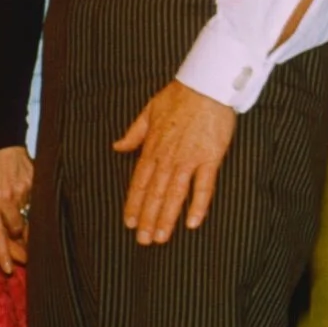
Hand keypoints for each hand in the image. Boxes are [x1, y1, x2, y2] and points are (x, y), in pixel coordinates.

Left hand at [0, 147, 33, 274]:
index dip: (2, 251)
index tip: (8, 268)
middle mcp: (6, 196)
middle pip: (16, 230)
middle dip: (18, 245)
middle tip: (23, 258)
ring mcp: (24, 190)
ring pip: (29, 220)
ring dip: (25, 228)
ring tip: (21, 223)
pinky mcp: (37, 183)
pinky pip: (38, 206)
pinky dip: (34, 211)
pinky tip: (28, 205)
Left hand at [113, 81, 237, 243]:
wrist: (206, 85)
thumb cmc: (179, 95)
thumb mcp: (149, 111)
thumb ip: (134, 134)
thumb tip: (117, 146)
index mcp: (152, 148)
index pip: (140, 183)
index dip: (134, 204)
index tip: (130, 223)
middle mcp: (168, 158)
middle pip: (155, 194)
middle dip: (148, 219)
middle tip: (144, 240)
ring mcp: (189, 159)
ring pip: (174, 195)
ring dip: (167, 218)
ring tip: (161, 237)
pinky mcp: (210, 158)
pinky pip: (204, 187)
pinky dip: (198, 205)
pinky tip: (193, 222)